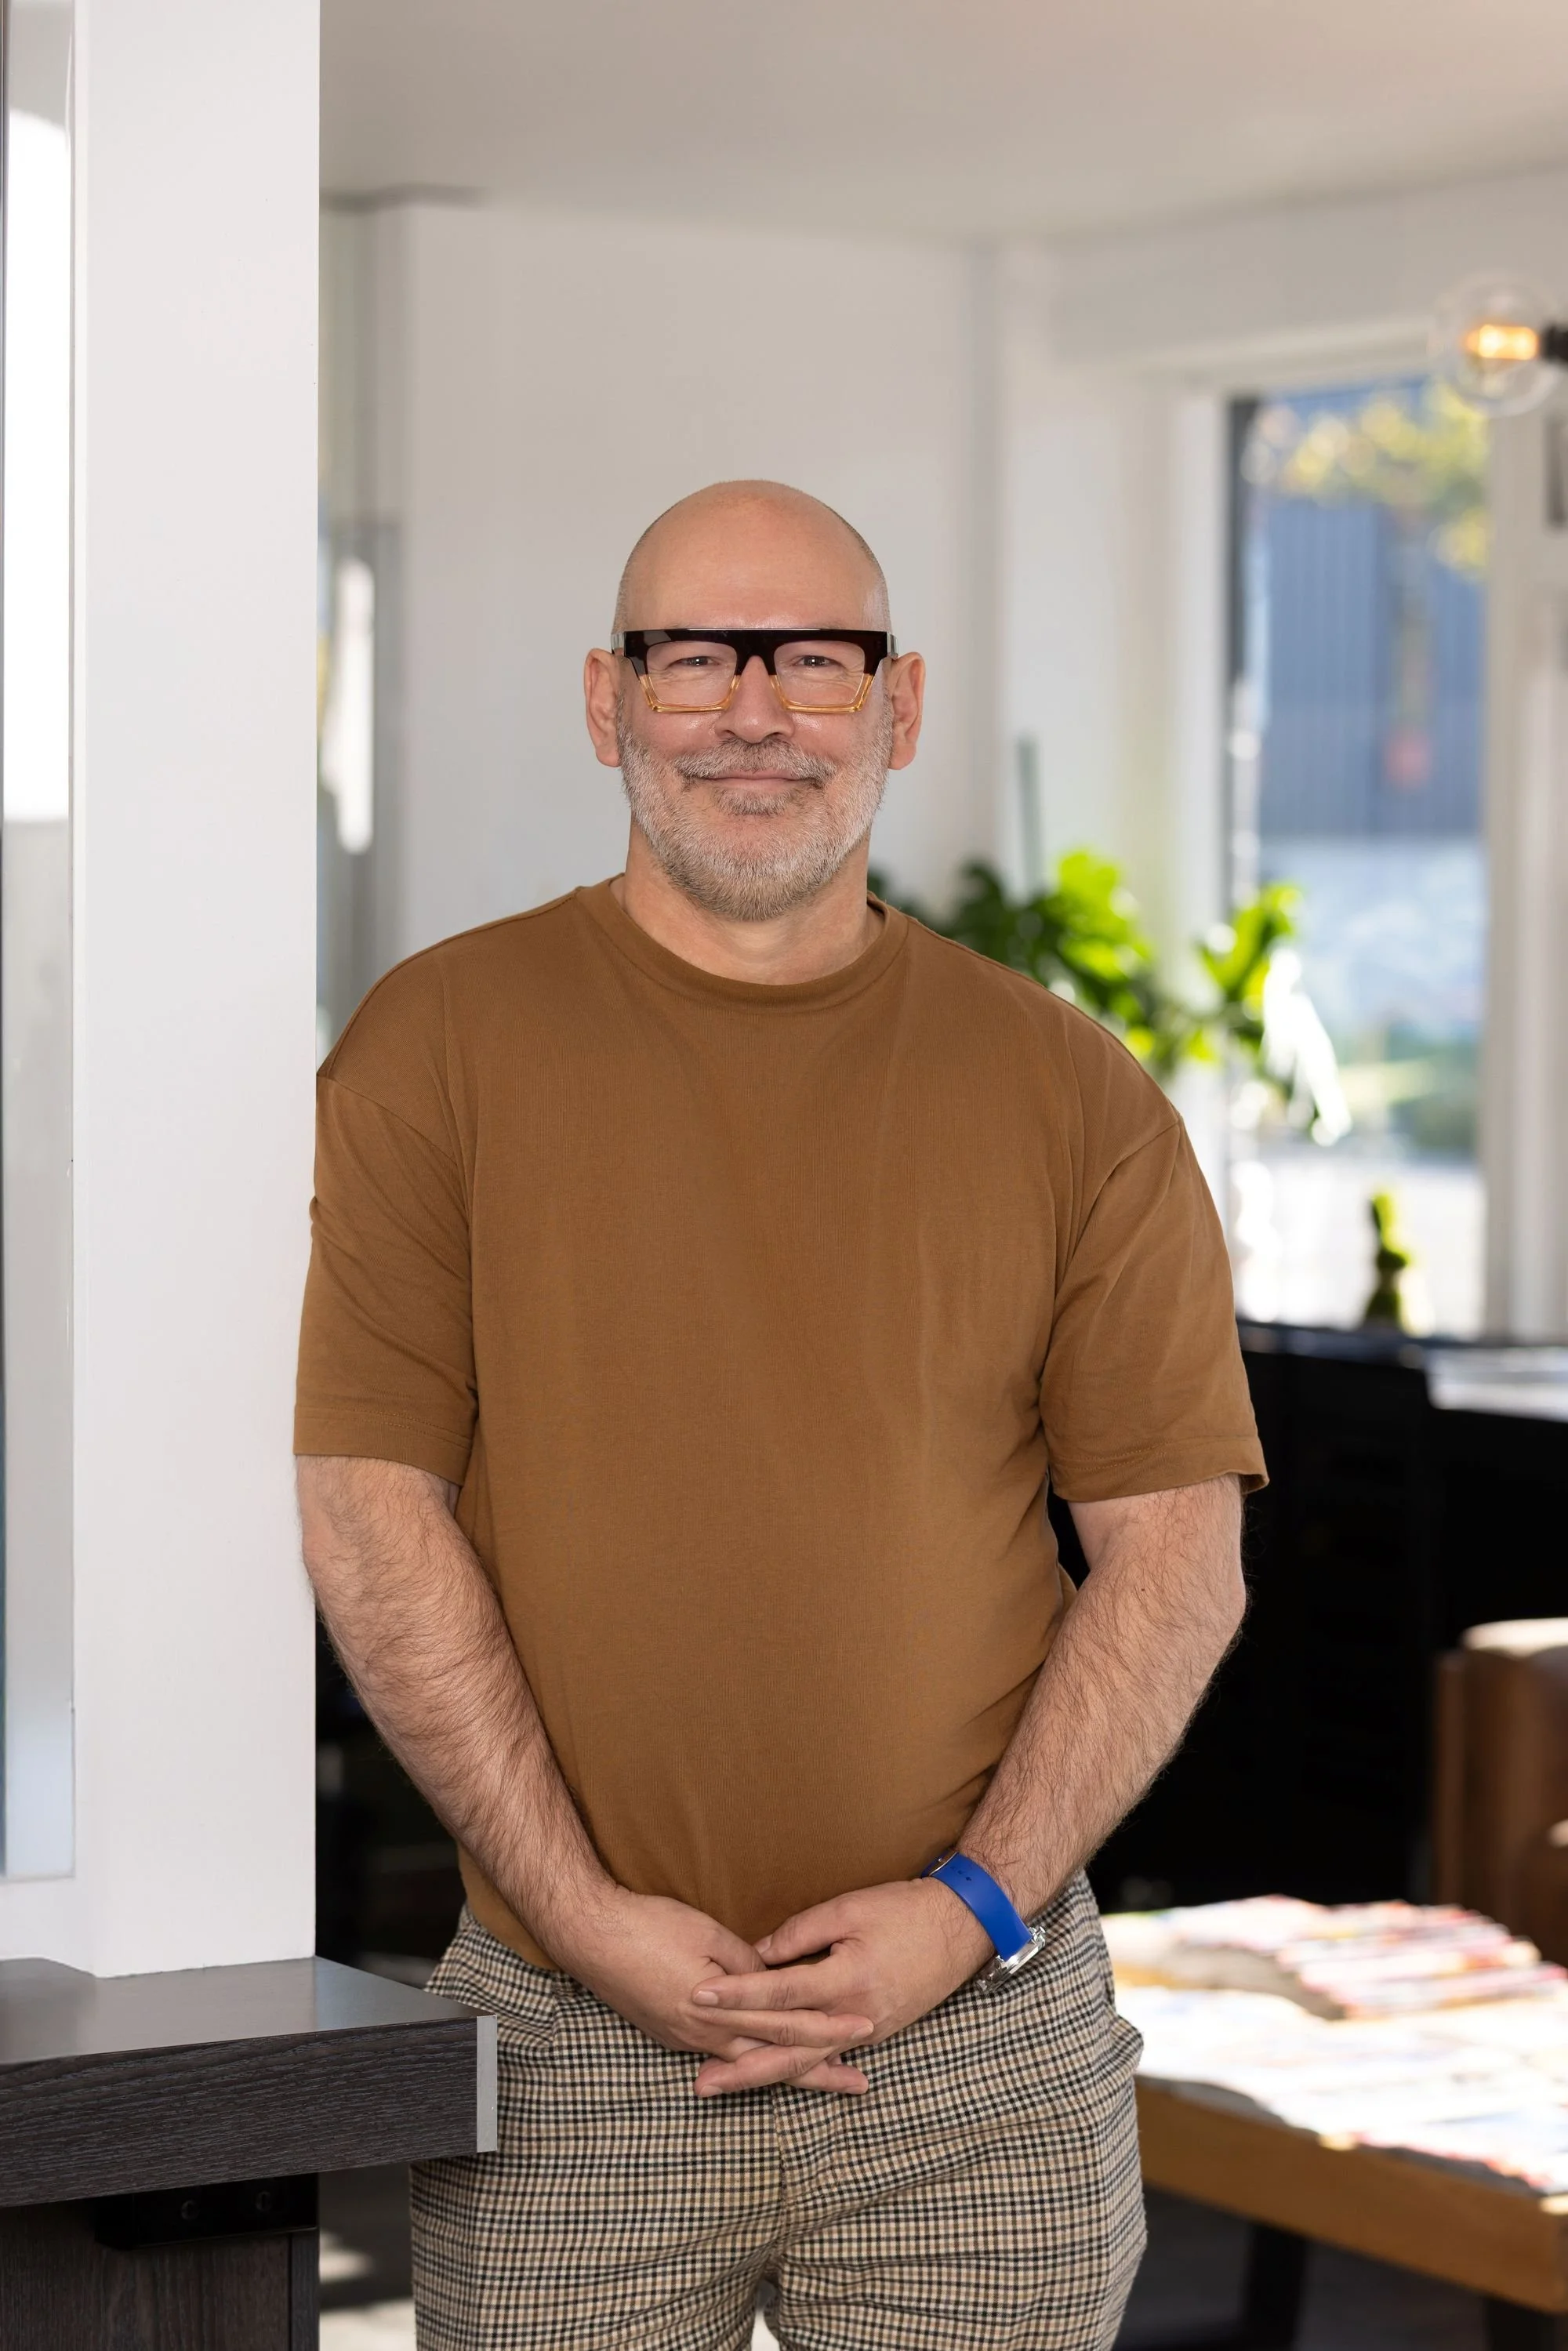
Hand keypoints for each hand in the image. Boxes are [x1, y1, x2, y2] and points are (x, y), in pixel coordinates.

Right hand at [544, 1881, 873, 2094]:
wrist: (590, 1936)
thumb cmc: (649, 1925)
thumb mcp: (707, 1934)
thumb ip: (748, 1963)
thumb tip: (777, 1980)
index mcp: (717, 2009)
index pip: (786, 2024)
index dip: (828, 2028)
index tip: (864, 2029)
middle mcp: (704, 2036)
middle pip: (774, 2058)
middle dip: (820, 2071)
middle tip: (861, 2082)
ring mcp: (686, 2041)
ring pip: (749, 2063)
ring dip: (789, 2071)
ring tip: (826, 2078)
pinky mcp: (672, 2036)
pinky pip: (724, 2056)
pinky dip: (755, 2062)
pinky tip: (768, 2061)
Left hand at [690, 1878, 992, 2095]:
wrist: (962, 1929)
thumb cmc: (905, 1910)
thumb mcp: (850, 1908)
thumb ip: (801, 1932)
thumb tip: (758, 1953)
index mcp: (846, 1980)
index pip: (780, 1991)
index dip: (738, 1993)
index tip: (699, 1995)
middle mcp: (854, 2016)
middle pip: (789, 2049)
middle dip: (741, 2066)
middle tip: (700, 2081)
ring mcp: (866, 2031)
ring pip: (807, 2062)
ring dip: (762, 2075)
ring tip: (723, 2083)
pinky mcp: (874, 2033)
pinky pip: (828, 2058)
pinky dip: (798, 2070)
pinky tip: (772, 2077)